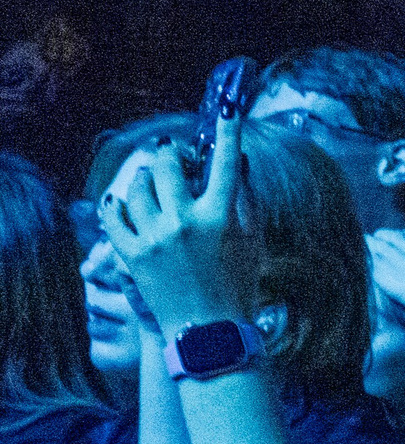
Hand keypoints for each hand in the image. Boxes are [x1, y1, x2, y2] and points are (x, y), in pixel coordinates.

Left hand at [102, 119, 250, 331]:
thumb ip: (246, 200)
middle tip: (175, 159)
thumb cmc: (237, 286)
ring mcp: (154, 237)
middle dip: (171, 156)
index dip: (227, 132)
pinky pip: (113, 216)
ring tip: (152, 185)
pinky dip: (117, 206)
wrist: (207, 331)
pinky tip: (123, 205)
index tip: (227, 112)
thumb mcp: (252, 241)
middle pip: (168, 166)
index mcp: (220, 217)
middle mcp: (184, 221)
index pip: (225, 163)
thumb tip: (239, 164)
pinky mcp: (131, 254)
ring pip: (136, 187)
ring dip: (144, 180)